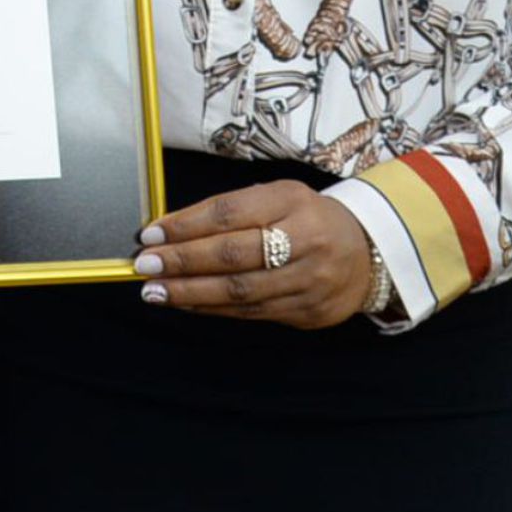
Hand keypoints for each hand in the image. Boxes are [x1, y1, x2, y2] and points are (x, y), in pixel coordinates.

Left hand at [134, 181, 377, 328]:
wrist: (367, 251)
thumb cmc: (305, 219)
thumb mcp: (276, 198)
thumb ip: (229, 211)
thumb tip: (169, 229)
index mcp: (292, 202)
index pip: (230, 214)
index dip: (185, 225)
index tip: (151, 235)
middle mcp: (306, 240)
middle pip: (234, 254)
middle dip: (182, 261)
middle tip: (145, 265)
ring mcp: (311, 280)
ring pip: (240, 290)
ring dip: (190, 292)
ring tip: (155, 290)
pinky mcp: (310, 311)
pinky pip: (251, 313)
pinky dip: (212, 308)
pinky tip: (185, 302)